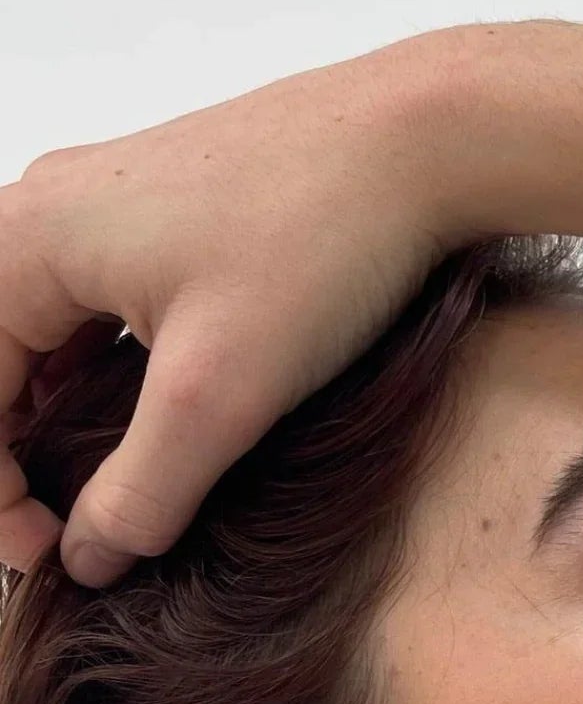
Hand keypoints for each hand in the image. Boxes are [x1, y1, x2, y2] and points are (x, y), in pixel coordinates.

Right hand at [0, 37, 453, 586]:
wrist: (422, 142)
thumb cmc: (319, 241)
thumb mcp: (218, 395)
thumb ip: (141, 491)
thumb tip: (86, 560)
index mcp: (28, 240)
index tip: (48, 554)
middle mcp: (50, 209)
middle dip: (19, 458)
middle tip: (73, 539)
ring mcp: (108, 206)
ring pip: (47, 339)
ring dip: (62, 422)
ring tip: (114, 496)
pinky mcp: (166, 216)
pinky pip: (100, 312)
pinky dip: (108, 380)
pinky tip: (158, 430)